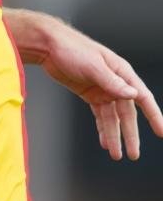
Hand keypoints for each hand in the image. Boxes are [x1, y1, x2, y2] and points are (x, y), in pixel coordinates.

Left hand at [32, 16, 162, 159]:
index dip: (154, 116)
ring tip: (116, 155)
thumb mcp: (92, 65)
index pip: (143, 98)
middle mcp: (115, 83)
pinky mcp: (89, 93)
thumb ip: (112, 81)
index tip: (162, 132)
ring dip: (114, 135)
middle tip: (133, 155)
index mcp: (122, 73)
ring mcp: (102, 89)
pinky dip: (102, 128)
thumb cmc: (72, 49)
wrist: (48, 45)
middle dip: (130, 135)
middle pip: (127, 114)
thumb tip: (134, 95)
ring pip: (112, 117)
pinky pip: (100, 114)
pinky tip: (104, 142)